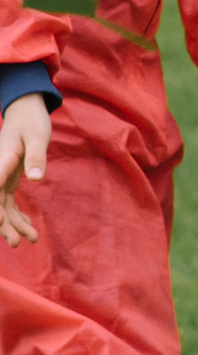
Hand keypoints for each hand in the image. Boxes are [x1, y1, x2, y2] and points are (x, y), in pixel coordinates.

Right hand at [0, 94, 48, 245]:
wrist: (25, 111)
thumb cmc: (31, 121)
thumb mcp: (37, 136)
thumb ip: (36, 156)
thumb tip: (35, 179)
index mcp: (0, 162)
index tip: (0, 224)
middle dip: (5, 225)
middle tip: (19, 243)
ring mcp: (0, 176)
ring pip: (2, 206)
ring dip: (14, 224)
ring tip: (32, 239)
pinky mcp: (8, 178)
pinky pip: (8, 202)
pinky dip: (18, 215)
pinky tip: (29, 228)